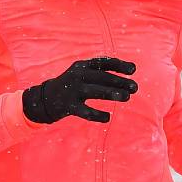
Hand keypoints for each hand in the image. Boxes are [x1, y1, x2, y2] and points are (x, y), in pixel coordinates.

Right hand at [22, 57, 137, 123]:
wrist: (46, 98)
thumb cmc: (72, 85)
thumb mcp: (83, 74)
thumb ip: (102, 73)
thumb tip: (128, 75)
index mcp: (82, 66)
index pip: (103, 63)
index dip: (119, 65)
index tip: (133, 70)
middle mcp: (77, 76)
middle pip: (102, 77)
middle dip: (119, 81)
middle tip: (135, 87)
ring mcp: (72, 90)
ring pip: (95, 91)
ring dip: (112, 93)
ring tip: (127, 97)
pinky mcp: (68, 106)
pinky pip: (85, 111)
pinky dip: (97, 115)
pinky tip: (107, 118)